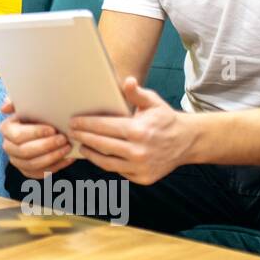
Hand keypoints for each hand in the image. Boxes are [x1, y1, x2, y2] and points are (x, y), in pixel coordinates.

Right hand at [0, 98, 74, 177]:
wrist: (41, 126)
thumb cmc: (33, 113)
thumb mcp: (25, 103)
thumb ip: (14, 101)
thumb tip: (4, 108)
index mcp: (6, 129)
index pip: (18, 135)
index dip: (36, 133)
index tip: (53, 129)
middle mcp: (8, 147)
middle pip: (26, 151)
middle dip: (47, 146)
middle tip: (63, 139)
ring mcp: (17, 161)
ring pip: (33, 164)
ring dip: (52, 157)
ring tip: (67, 148)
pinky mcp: (27, 171)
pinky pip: (40, 173)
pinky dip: (56, 167)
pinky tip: (68, 158)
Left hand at [68, 76, 194, 185]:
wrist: (187, 142)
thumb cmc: (165, 119)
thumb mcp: (153, 102)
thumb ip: (137, 93)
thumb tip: (127, 81)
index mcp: (138, 131)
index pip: (103, 127)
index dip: (85, 124)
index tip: (73, 122)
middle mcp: (138, 152)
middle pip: (101, 145)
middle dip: (83, 137)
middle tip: (71, 132)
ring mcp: (140, 167)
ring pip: (106, 162)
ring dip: (91, 154)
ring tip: (81, 145)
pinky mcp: (142, 178)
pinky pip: (118, 171)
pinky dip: (106, 163)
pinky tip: (98, 155)